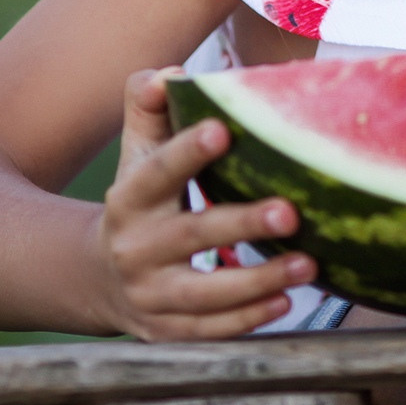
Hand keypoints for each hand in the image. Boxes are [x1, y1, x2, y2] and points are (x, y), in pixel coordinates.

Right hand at [92, 67, 314, 338]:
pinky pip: (208, 331)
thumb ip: (149, 108)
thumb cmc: (139, 200)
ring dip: (257, 280)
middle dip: (240, 225)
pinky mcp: (166, 331)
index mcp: (128, 198)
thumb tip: (171, 73)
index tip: (222, 130)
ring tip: (308, 264)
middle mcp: (135, 248)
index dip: (186, 153)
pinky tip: (285, 301)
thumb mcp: (136, 154)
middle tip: (289, 210)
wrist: (97, 277)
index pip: (157, 173)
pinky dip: (246, 320)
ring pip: (204, 294)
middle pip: (191, 235)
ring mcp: (150, 295)